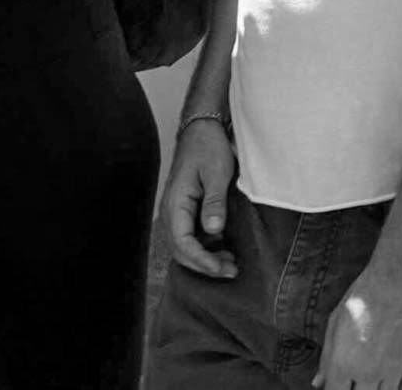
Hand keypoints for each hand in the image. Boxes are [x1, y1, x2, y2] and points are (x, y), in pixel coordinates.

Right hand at [164, 118, 239, 279]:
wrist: (202, 130)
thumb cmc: (208, 148)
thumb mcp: (216, 173)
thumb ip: (214, 202)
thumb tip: (213, 231)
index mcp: (175, 203)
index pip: (182, 243)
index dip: (202, 260)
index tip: (222, 268)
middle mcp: (171, 211)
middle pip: (181, 250)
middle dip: (205, 265)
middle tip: (231, 270)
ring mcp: (176, 211)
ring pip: (185, 246)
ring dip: (205, 258)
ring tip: (230, 263)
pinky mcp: (185, 210)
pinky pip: (190, 236)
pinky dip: (204, 246)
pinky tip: (222, 247)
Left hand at [314, 274, 401, 389]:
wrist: (399, 278)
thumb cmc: (364, 295)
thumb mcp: (335, 322)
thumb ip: (326, 357)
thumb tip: (318, 383)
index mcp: (342, 363)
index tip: (340, 384)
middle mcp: (367, 372)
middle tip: (358, 380)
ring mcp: (393, 370)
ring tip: (374, 379)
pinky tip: (392, 382)